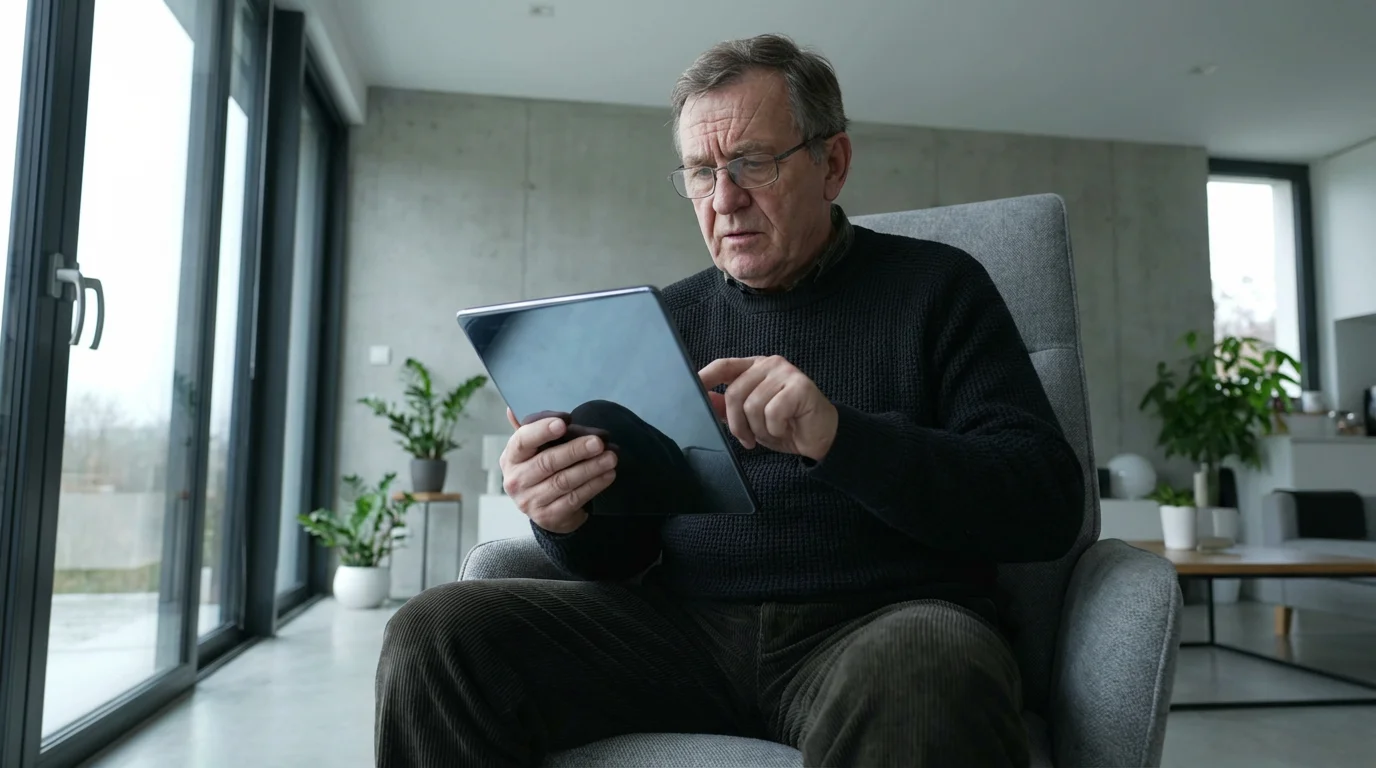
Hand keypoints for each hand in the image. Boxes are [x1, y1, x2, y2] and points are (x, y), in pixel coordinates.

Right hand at [499, 407, 616, 533]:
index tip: (564, 423)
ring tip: (611, 458)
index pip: (522, 441)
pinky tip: (608, 474)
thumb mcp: (533, 450)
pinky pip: (574, 499)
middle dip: (575, 450)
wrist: (543, 507)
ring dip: (590, 468)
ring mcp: (530, 501)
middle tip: (598, 442)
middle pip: (547, 462)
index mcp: (511, 457)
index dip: (542, 430)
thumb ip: (531, 430)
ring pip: (564, 482)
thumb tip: (511, 410)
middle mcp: (515, 481)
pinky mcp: (549, 517)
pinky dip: (594, 485)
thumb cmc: (540, 469)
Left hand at [698, 356, 837, 461]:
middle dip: (737, 424)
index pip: (723, 366)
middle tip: (748, 439)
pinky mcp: (800, 386)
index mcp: (755, 368)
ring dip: (759, 429)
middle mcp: (769, 364)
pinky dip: (775, 428)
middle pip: (734, 392)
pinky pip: (773, 411)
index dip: (705, 377)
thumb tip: (705, 400)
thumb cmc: (787, 425)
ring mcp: (786, 373)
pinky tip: (785, 428)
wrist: (821, 437)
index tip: (692, 391)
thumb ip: (728, 408)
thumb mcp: (750, 419)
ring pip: (752, 405)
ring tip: (771, 432)